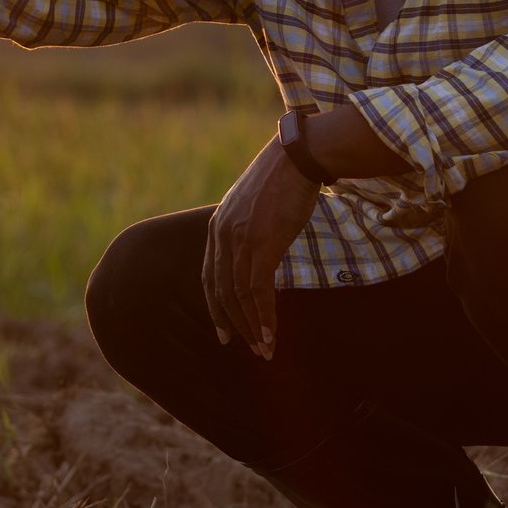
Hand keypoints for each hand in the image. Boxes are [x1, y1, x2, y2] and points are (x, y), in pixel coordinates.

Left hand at [204, 133, 321, 359]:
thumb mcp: (255, 206)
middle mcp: (222, 236)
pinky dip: (264, 316)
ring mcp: (240, 241)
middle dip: (234, 324)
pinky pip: (258, 291)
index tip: (225, 332)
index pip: (211, 277)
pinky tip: (271, 334)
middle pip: (221, 292)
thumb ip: (249, 230)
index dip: (216, 308)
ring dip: (252, 327)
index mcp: (218, 227)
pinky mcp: (262, 244)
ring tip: (264, 349)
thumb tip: (260, 252)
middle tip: (247, 348)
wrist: (297, 157)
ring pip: (240, 296)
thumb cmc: (284, 180)